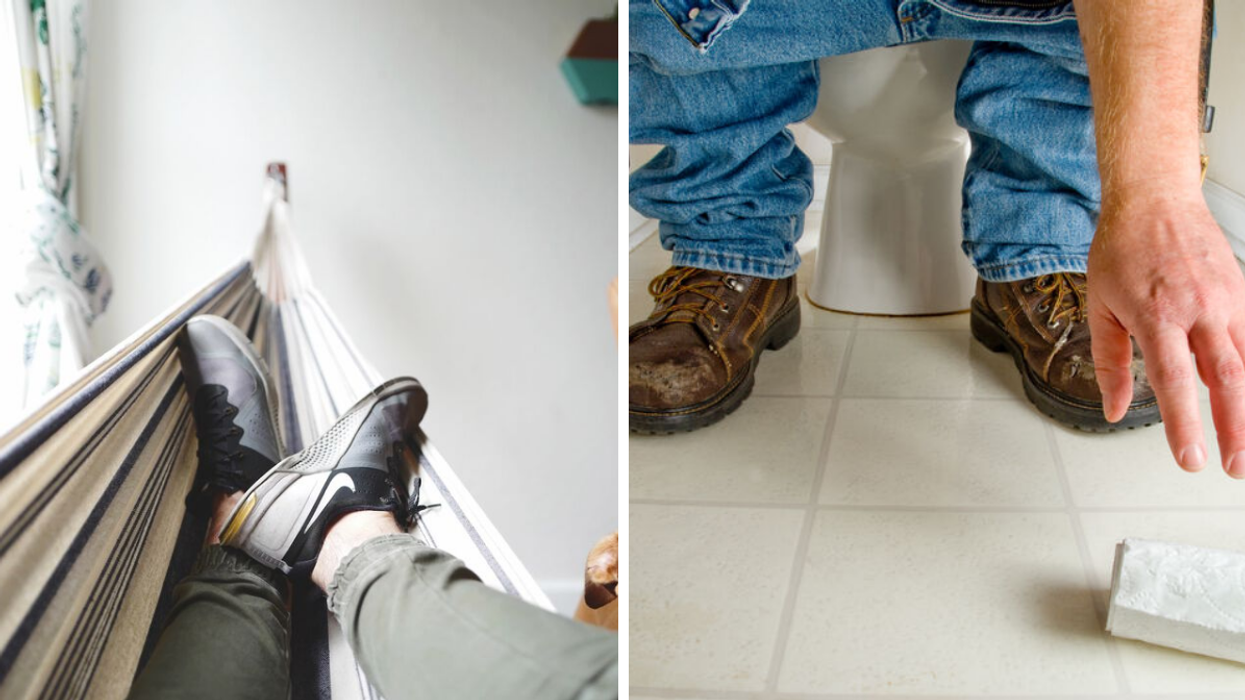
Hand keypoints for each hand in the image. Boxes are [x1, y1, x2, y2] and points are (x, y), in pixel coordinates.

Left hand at [1088, 184, 1244, 475]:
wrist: (1154, 200)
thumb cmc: (1122, 249)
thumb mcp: (1100, 307)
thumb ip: (1109, 362)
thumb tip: (1111, 409)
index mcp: (1157, 315)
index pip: (1174, 381)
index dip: (1185, 424)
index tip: (1190, 457)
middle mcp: (1200, 309)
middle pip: (1228, 379)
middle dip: (1235, 429)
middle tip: (1234, 467)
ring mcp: (1227, 300)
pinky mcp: (1241, 293)